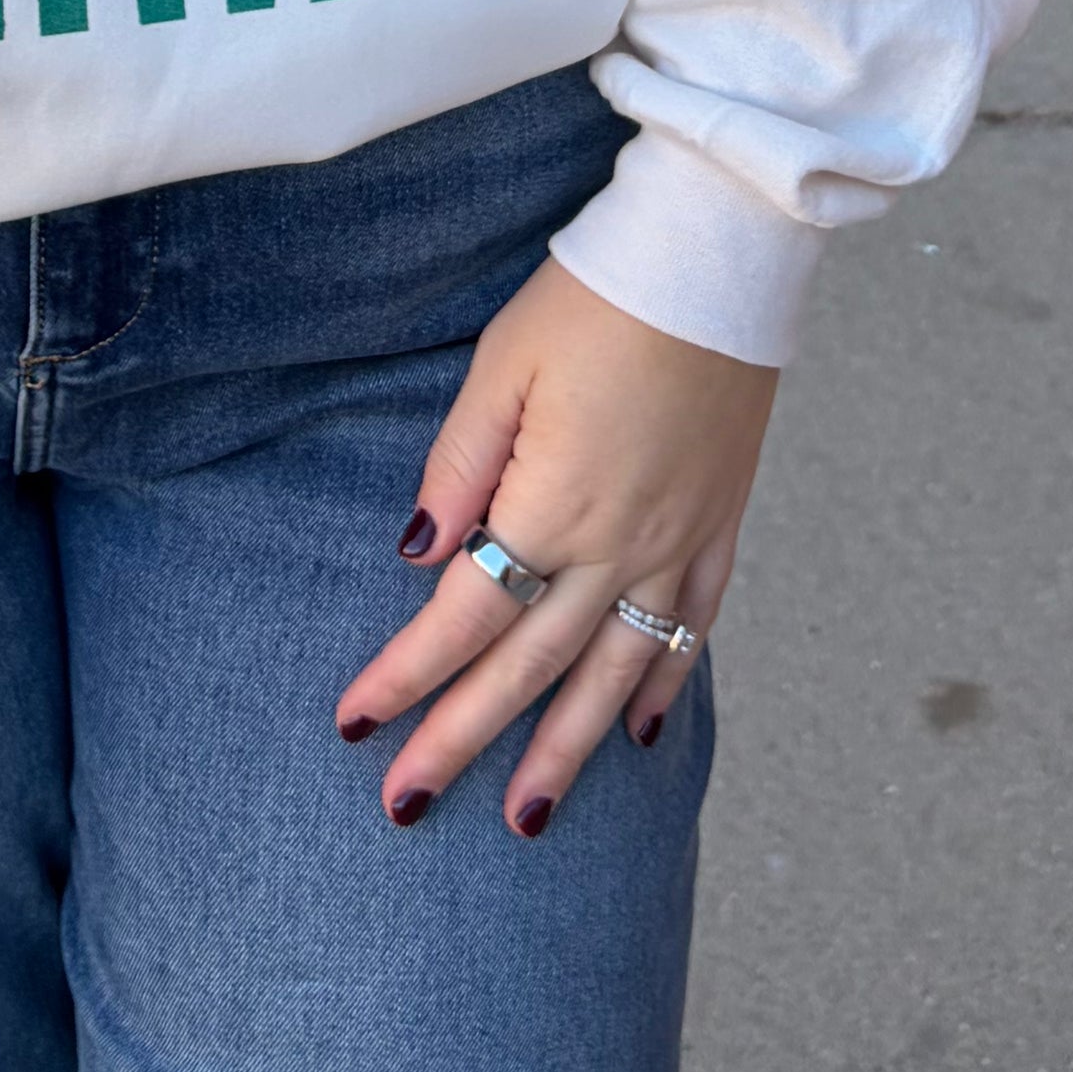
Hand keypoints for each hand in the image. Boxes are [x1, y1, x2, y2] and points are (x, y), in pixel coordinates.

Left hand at [333, 256, 777, 838]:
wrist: (717, 254)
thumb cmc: (596, 298)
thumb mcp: (501, 366)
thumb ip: (459, 466)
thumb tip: (421, 553)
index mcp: (553, 506)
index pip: (463, 615)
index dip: (405, 675)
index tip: (354, 726)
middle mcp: (618, 545)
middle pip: (527, 667)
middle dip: (462, 742)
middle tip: (409, 808)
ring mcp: (677, 541)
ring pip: (612, 674)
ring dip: (565, 751)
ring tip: (527, 817)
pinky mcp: (719, 523)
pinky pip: (690, 627)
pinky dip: (661, 686)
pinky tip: (634, 734)